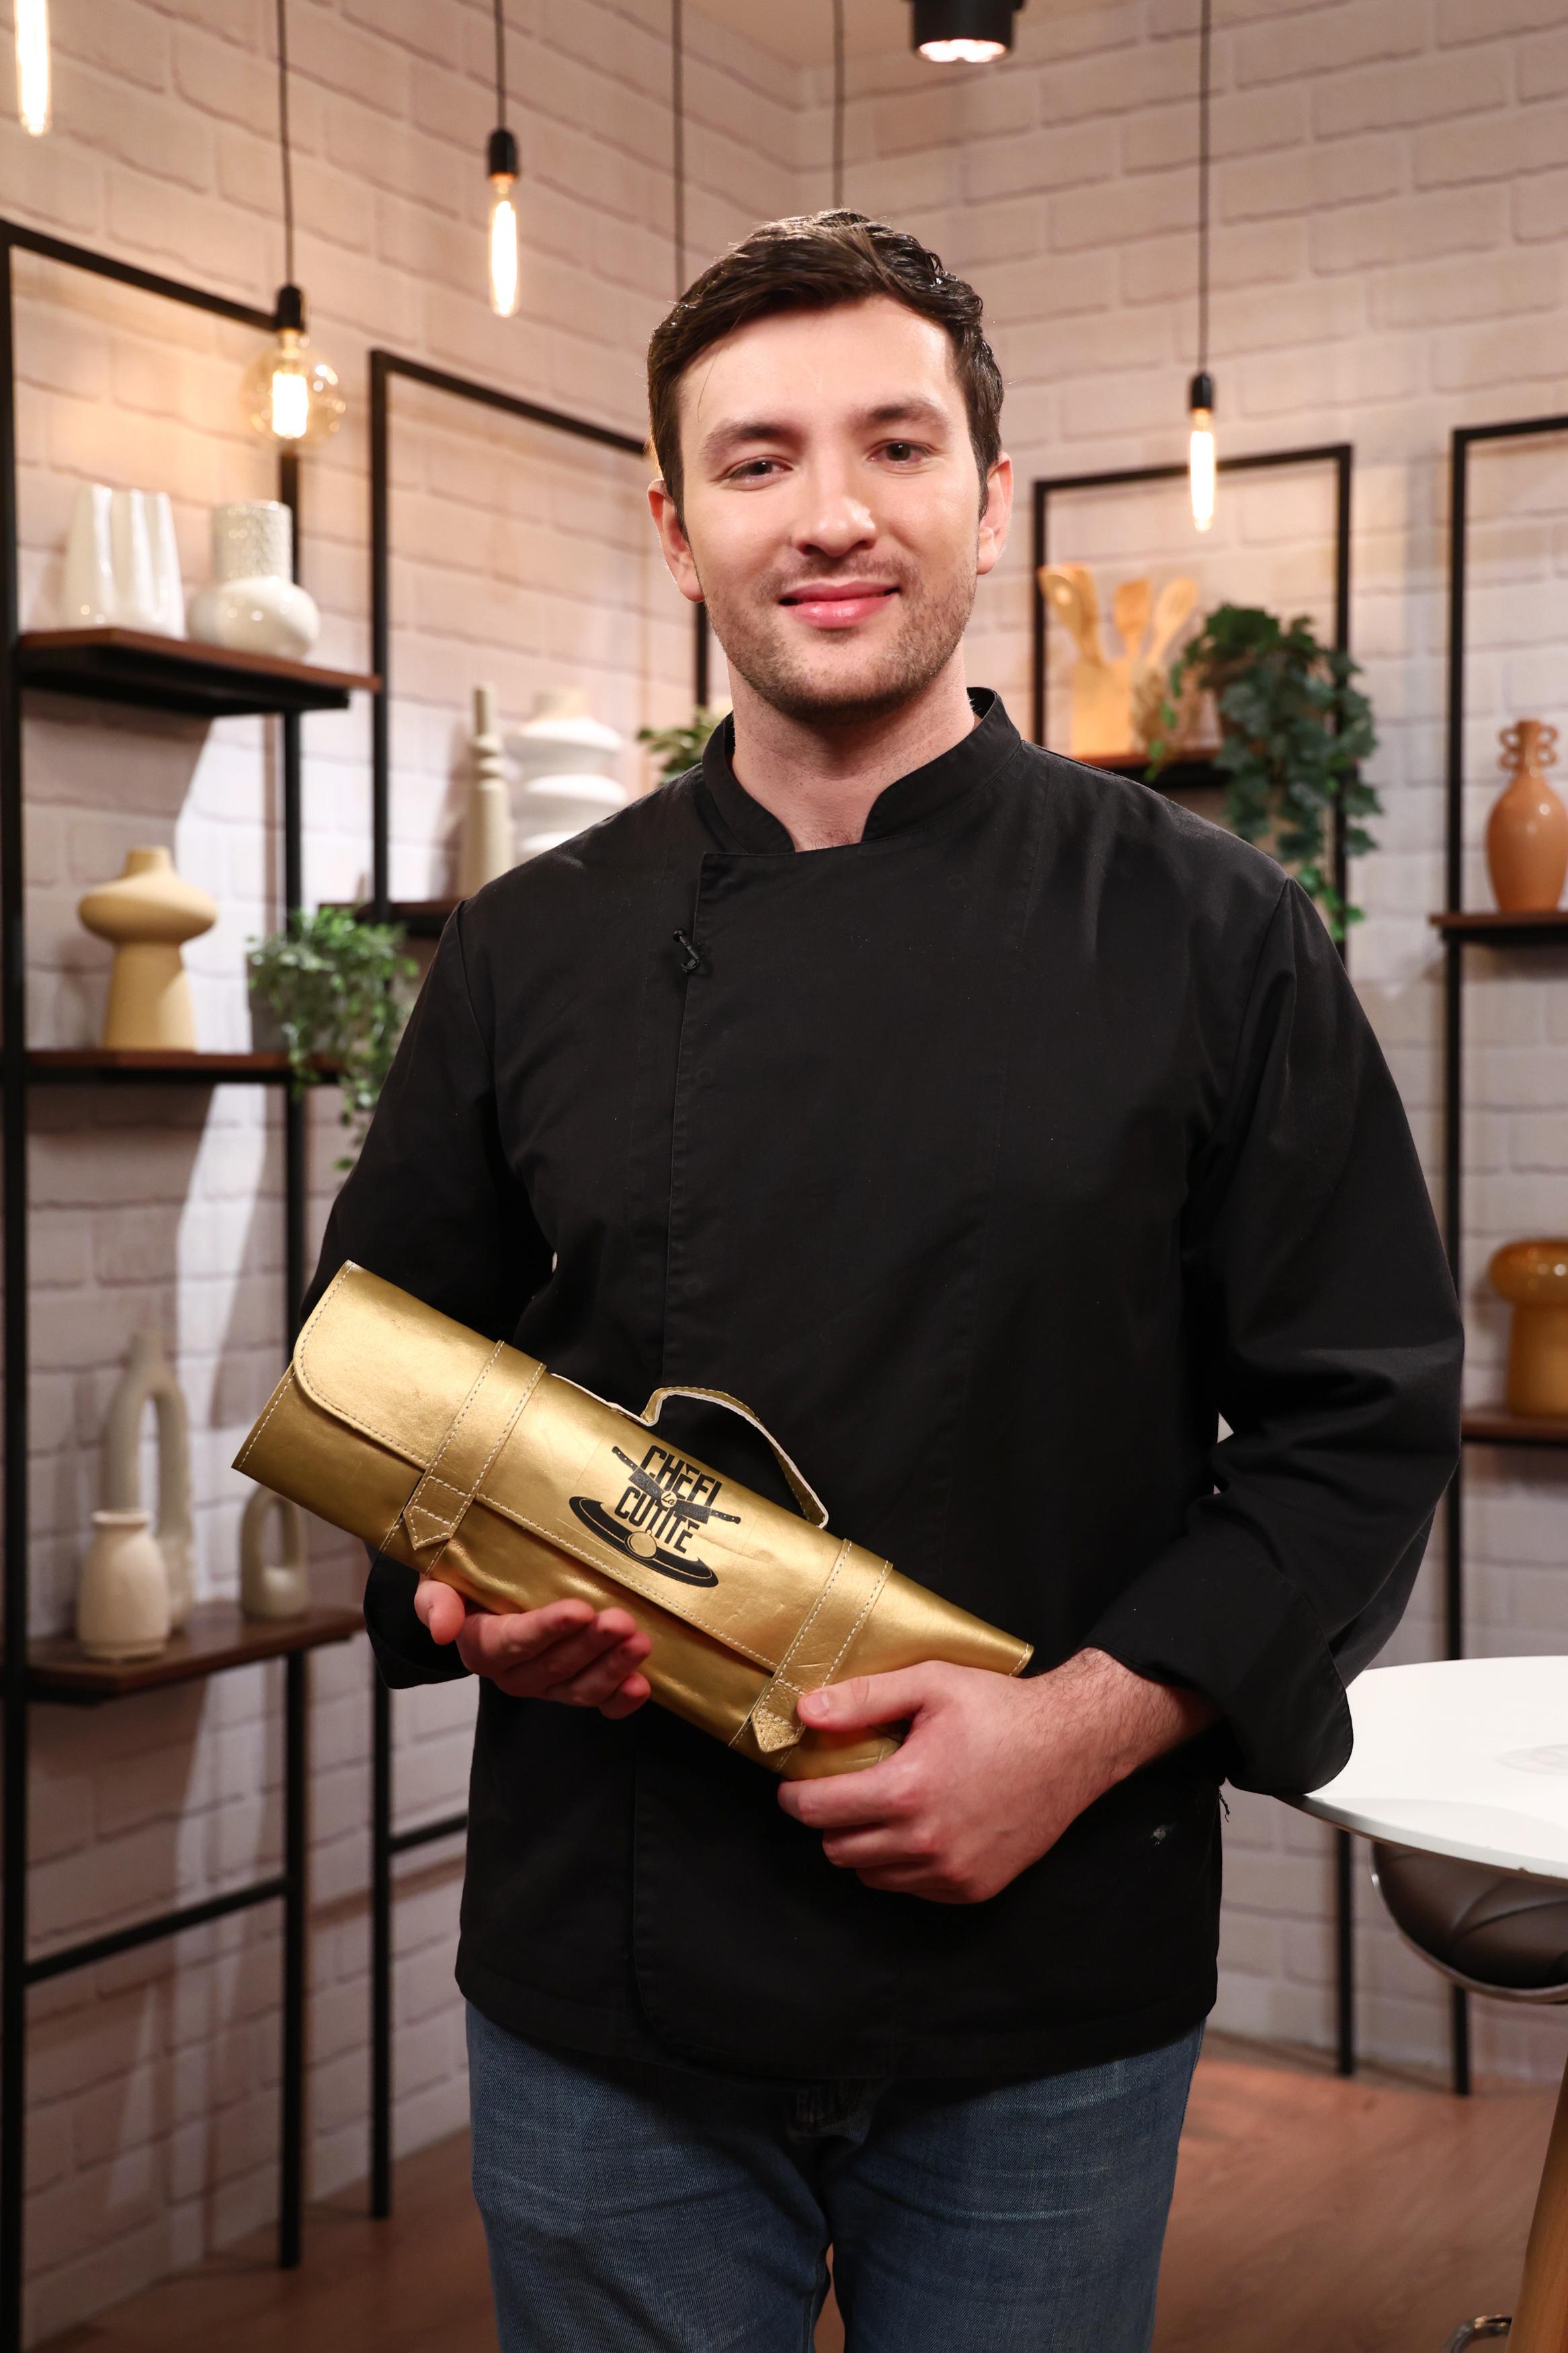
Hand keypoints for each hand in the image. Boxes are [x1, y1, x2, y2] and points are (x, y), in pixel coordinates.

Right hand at [413, 1580, 651, 1718]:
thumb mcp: (437, 1580)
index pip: (514, 1642)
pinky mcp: (573, 1686)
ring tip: (639, 1644)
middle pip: (555, 1666)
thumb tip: (441, 1631)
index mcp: (481, 1646)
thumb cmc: (464, 1578)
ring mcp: (547, 1684)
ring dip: (612, 1668)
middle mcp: (514, 1673)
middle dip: (591, 1646)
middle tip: (621, 1621)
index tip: (579, 1611)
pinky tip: (641, 1686)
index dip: (547, 1629)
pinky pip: (598, 1703)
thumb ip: (436, 1602)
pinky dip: (620, 1699)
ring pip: (579, 1687)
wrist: (481, 1589)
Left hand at [776, 1648, 1215, 1903]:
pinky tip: (919, 1826)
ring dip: (864, 1845)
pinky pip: (911, 1888)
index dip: (794, 1796)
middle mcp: (925, 1842)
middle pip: (838, 1849)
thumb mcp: (931, 1684)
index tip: (793, 1785)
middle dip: (829, 1819)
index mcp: (907, 1791)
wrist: (1073, 1745)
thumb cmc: (1001, 1710)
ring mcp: (951, 1872)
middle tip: (842, 1789)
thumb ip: (863, 1699)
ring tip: (883, 1807)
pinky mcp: (973, 1888)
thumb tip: (806, 1712)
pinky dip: (901, 1864)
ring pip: (870, 1874)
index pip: (818, 1811)